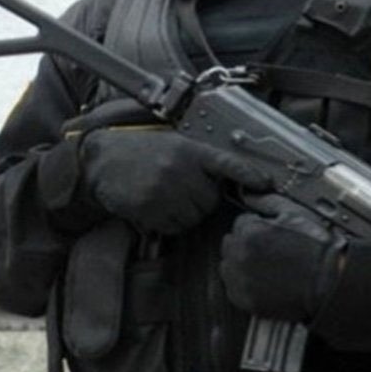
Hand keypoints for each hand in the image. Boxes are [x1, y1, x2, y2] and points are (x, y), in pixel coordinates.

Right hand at [79, 126, 267, 234]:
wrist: (103, 159)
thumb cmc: (143, 151)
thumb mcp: (174, 145)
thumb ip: (200, 161)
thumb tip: (227, 181)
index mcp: (190, 150)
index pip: (226, 163)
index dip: (249, 174)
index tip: (267, 184)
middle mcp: (180, 168)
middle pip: (210, 200)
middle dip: (200, 200)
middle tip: (180, 189)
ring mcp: (164, 188)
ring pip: (193, 216)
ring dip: (184, 214)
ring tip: (165, 197)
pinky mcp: (149, 207)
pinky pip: (172, 226)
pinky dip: (167, 223)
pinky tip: (154, 206)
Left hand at [220, 194, 344, 321]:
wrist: (329, 281)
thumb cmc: (316, 248)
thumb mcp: (296, 213)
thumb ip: (268, 202)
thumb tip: (250, 194)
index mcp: (250, 232)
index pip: (241, 222)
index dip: (258, 226)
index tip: (271, 234)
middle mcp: (240, 256)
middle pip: (231, 243)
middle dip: (246, 243)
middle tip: (271, 249)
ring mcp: (241, 281)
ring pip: (228, 266)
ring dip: (242, 263)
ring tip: (268, 265)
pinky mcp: (244, 300)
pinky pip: (233, 287)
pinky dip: (244, 284)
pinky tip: (264, 280)